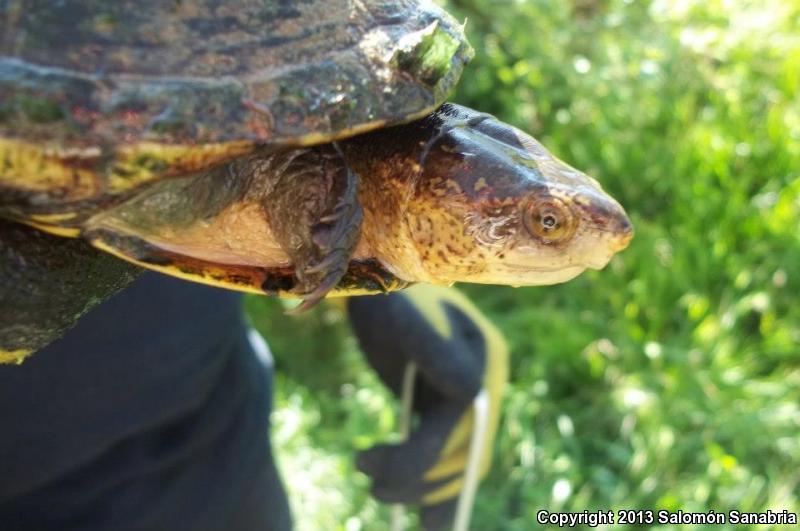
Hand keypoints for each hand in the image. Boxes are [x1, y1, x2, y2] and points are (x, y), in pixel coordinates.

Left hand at [348, 285, 508, 529]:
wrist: (376, 290)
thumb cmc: (387, 297)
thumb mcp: (405, 316)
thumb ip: (437, 350)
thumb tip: (472, 394)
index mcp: (484, 360)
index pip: (462, 426)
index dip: (419, 455)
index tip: (368, 461)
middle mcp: (486, 384)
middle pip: (464, 453)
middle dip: (416, 477)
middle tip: (368, 480)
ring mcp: (470, 402)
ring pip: (460, 465)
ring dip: (421, 489)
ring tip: (375, 486)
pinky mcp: (448, 414)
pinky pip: (454, 462)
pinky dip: (443, 496)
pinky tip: (431, 528)